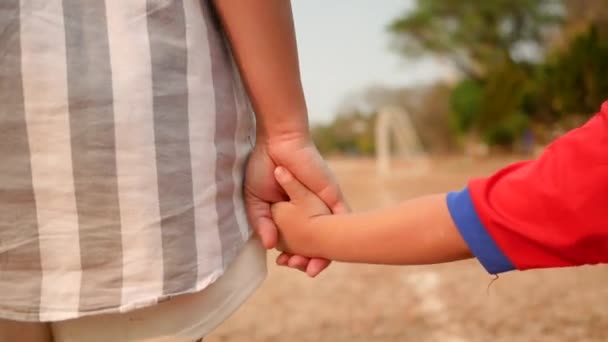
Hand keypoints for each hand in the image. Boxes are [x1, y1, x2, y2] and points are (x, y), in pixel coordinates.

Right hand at [244, 133, 348, 275]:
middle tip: (301, 269)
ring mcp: (323, 205)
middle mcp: (310, 212)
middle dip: (311, 261)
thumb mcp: (256, 200)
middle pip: (317, 243)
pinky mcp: (333, 197)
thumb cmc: (263, 166)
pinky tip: (332, 253)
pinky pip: (342, 220)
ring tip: (314, 269)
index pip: (298, 242)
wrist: (277, 143)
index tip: (284, 264)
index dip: (293, 256)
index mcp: (292, 213)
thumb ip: (262, 222)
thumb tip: (268, 247)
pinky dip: (340, 238)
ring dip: (326, 256)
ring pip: (332, 237)